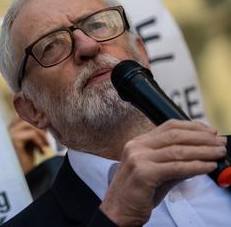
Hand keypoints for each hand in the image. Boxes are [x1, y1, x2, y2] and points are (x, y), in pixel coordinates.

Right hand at [8, 117, 48, 172]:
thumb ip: (35, 130)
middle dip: (40, 124)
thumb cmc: (26, 159)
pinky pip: (31, 133)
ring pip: (29, 123)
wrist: (20, 176)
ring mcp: (9, 133)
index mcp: (10, 127)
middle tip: (49, 136)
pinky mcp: (14, 141)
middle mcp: (7, 128)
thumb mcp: (31, 141)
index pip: (22, 113)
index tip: (47, 126)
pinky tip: (43, 150)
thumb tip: (45, 118)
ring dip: (42, 133)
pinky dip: (40, 141)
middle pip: (27, 116)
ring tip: (47, 145)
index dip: (36, 116)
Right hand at [100, 120, 226, 225]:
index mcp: (138, 143)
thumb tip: (202, 157)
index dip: (192, 127)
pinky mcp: (144, 173)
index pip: (168, 127)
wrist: (118, 211)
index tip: (210, 131)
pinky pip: (176, 167)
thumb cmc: (137, 194)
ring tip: (219, 153)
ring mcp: (138, 159)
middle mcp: (136, 147)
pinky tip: (208, 167)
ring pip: (178, 150)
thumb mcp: (159, 174)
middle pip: (175, 136)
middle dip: (202, 138)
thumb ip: (177, 163)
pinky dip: (196, 166)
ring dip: (204, 151)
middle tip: (220, 142)